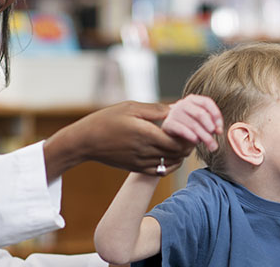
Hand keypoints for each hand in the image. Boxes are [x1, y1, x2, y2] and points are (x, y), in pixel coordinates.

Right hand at [44, 101, 195, 179]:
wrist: (85, 141)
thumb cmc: (106, 120)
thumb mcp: (130, 107)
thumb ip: (155, 109)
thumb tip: (175, 109)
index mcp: (145, 134)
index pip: (177, 140)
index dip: (189, 136)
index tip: (193, 127)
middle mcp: (145, 151)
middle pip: (177, 152)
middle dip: (188, 144)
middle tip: (193, 134)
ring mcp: (141, 162)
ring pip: (171, 162)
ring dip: (181, 154)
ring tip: (184, 142)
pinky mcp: (136, 168)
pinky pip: (160, 171)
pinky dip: (171, 164)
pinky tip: (173, 155)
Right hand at [162, 94, 222, 151]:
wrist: (173, 132)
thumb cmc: (191, 125)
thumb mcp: (202, 122)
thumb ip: (212, 124)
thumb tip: (219, 130)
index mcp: (193, 99)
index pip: (207, 102)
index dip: (216, 114)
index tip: (220, 127)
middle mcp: (183, 103)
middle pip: (200, 113)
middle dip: (210, 127)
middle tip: (216, 136)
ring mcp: (174, 113)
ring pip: (193, 124)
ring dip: (204, 136)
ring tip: (211, 145)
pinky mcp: (168, 123)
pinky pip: (182, 130)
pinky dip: (192, 136)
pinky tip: (197, 141)